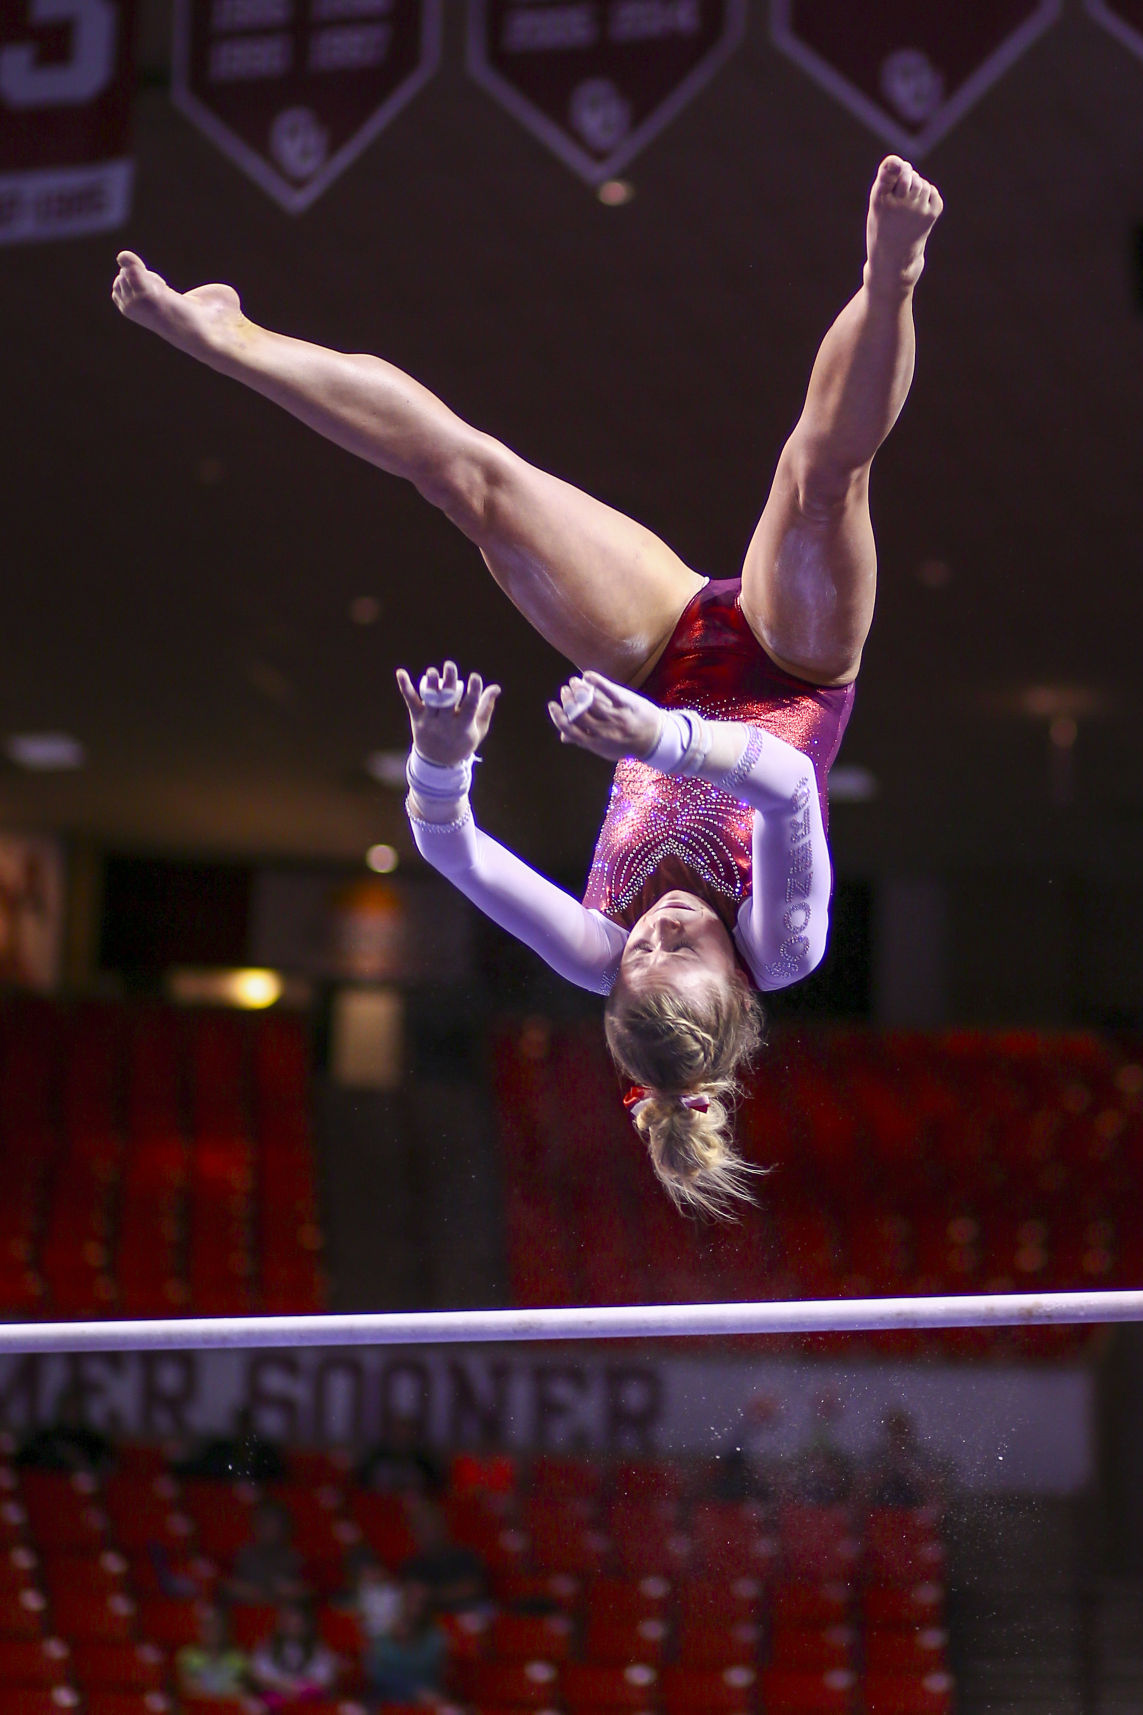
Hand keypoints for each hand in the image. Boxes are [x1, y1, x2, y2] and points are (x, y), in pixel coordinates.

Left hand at [395, 661, 499, 765]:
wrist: (437, 763)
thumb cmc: (462, 742)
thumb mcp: (478, 729)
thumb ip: (486, 707)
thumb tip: (496, 687)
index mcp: (463, 727)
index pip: (470, 706)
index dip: (474, 691)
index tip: (475, 677)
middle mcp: (446, 724)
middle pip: (447, 701)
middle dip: (449, 682)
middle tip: (450, 665)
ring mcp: (430, 722)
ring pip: (430, 700)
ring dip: (431, 684)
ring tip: (433, 671)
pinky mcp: (416, 719)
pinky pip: (410, 701)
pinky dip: (405, 686)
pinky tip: (401, 673)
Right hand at [547, 670, 662, 762]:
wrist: (656, 739)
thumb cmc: (626, 744)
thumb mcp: (605, 748)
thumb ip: (585, 741)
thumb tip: (563, 736)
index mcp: (596, 744)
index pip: (570, 730)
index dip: (558, 717)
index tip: (553, 705)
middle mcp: (605, 732)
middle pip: (579, 714)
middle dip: (568, 700)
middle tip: (564, 690)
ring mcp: (617, 718)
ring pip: (592, 702)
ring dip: (579, 689)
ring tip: (574, 682)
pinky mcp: (627, 705)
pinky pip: (610, 692)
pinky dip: (597, 682)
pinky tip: (587, 675)